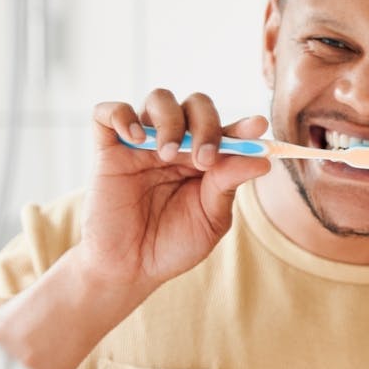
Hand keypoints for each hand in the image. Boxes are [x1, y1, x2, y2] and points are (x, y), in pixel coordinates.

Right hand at [77, 89, 271, 293]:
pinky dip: (121, 114)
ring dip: (170, 120)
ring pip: (159, 99)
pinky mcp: (108, 151)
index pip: (228, 129)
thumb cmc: (174, 244)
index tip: (257, 126)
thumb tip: (262, 160)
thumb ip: (229, 184)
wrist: (130, 269)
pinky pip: (106, 112)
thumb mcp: (211, 218)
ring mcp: (142, 144)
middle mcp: (178, 143)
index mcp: (207, 158)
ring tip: (168, 155)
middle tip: (205, 160)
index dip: (244, 126)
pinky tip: (135, 137)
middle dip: (207, 124)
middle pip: (196, 105)